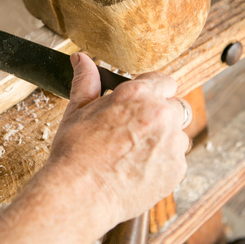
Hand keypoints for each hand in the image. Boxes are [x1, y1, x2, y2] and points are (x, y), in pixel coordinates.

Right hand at [49, 52, 189, 221]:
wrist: (80, 192)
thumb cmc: (75, 152)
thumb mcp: (77, 110)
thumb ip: (86, 82)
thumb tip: (82, 59)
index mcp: (137, 95)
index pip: (163, 81)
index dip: (151, 92)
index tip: (140, 103)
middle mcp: (160, 115)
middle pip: (174, 106)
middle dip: (158, 115)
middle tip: (133, 130)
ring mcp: (171, 143)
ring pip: (177, 134)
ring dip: (162, 139)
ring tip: (133, 153)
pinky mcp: (176, 169)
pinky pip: (176, 159)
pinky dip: (162, 162)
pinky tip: (137, 168)